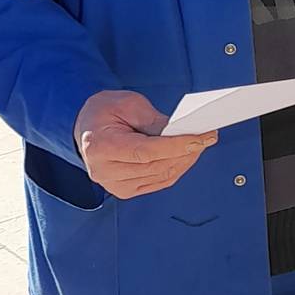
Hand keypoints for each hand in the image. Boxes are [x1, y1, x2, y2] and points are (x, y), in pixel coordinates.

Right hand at [75, 90, 216, 200]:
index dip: (176, 146)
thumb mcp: (127, 104)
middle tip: (207, 137)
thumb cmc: (104, 112)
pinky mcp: (126, 190)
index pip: (145, 152)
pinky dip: (177, 168)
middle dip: (187, 151)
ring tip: (200, 144)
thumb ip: (153, 120)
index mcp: (100, 147)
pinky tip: (188, 155)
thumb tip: (182, 133)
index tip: (200, 138)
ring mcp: (115, 185)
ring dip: (186, 161)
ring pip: (162, 176)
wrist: (87, 129)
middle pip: (156, 166)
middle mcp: (104, 171)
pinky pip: (160, 182)